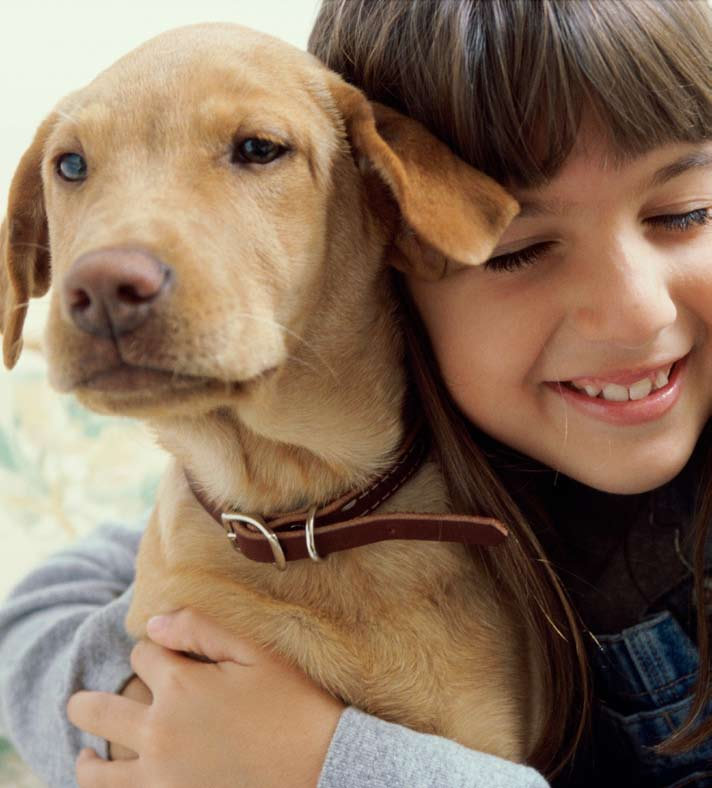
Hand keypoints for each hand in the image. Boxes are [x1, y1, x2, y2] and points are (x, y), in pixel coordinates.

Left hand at [67, 608, 344, 786]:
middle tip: (80, 703)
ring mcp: (159, 779)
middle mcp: (159, 732)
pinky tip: (114, 782)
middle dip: (87, 702)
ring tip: (85, 753)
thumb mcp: (257, 653)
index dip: (153, 649)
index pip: (141, 654)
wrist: (323, 769)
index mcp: (181, 686)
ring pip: (95, 771)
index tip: (167, 656)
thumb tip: (154, 621)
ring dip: (87, 756)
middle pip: (96, 710)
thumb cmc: (295, 705)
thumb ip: (202, 630)